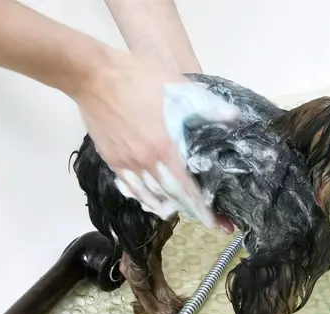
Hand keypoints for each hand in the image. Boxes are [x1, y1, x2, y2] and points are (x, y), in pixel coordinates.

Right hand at [72, 49, 237, 231]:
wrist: (94, 75)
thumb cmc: (138, 78)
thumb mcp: (179, 87)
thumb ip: (208, 106)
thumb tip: (235, 118)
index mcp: (165, 147)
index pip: (187, 187)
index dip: (201, 207)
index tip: (214, 222)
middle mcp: (146, 162)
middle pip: (171, 196)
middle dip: (191, 211)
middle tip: (208, 222)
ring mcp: (127, 163)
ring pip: (149, 195)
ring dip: (167, 206)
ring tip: (181, 212)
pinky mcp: (112, 159)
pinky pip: (130, 187)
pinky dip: (144, 198)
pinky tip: (151, 200)